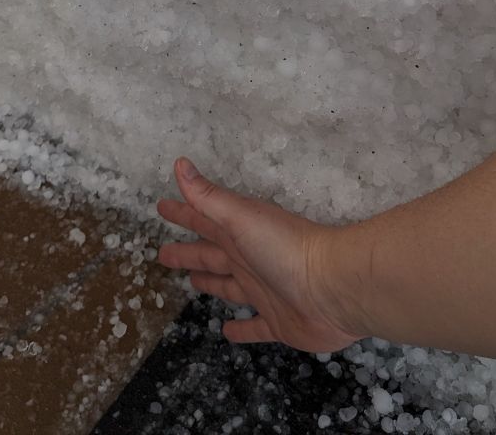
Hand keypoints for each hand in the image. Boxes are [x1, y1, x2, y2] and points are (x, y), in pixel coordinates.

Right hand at [157, 157, 366, 351]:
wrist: (334, 287)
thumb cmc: (286, 248)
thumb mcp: (241, 217)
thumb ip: (209, 197)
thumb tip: (180, 164)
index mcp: (240, 233)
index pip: (204, 219)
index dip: (183, 213)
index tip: (161, 207)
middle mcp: (251, 259)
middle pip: (212, 254)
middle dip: (188, 251)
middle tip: (163, 254)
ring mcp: (265, 291)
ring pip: (229, 286)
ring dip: (211, 282)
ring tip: (193, 281)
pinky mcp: (279, 322)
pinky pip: (255, 326)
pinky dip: (241, 329)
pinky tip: (228, 332)